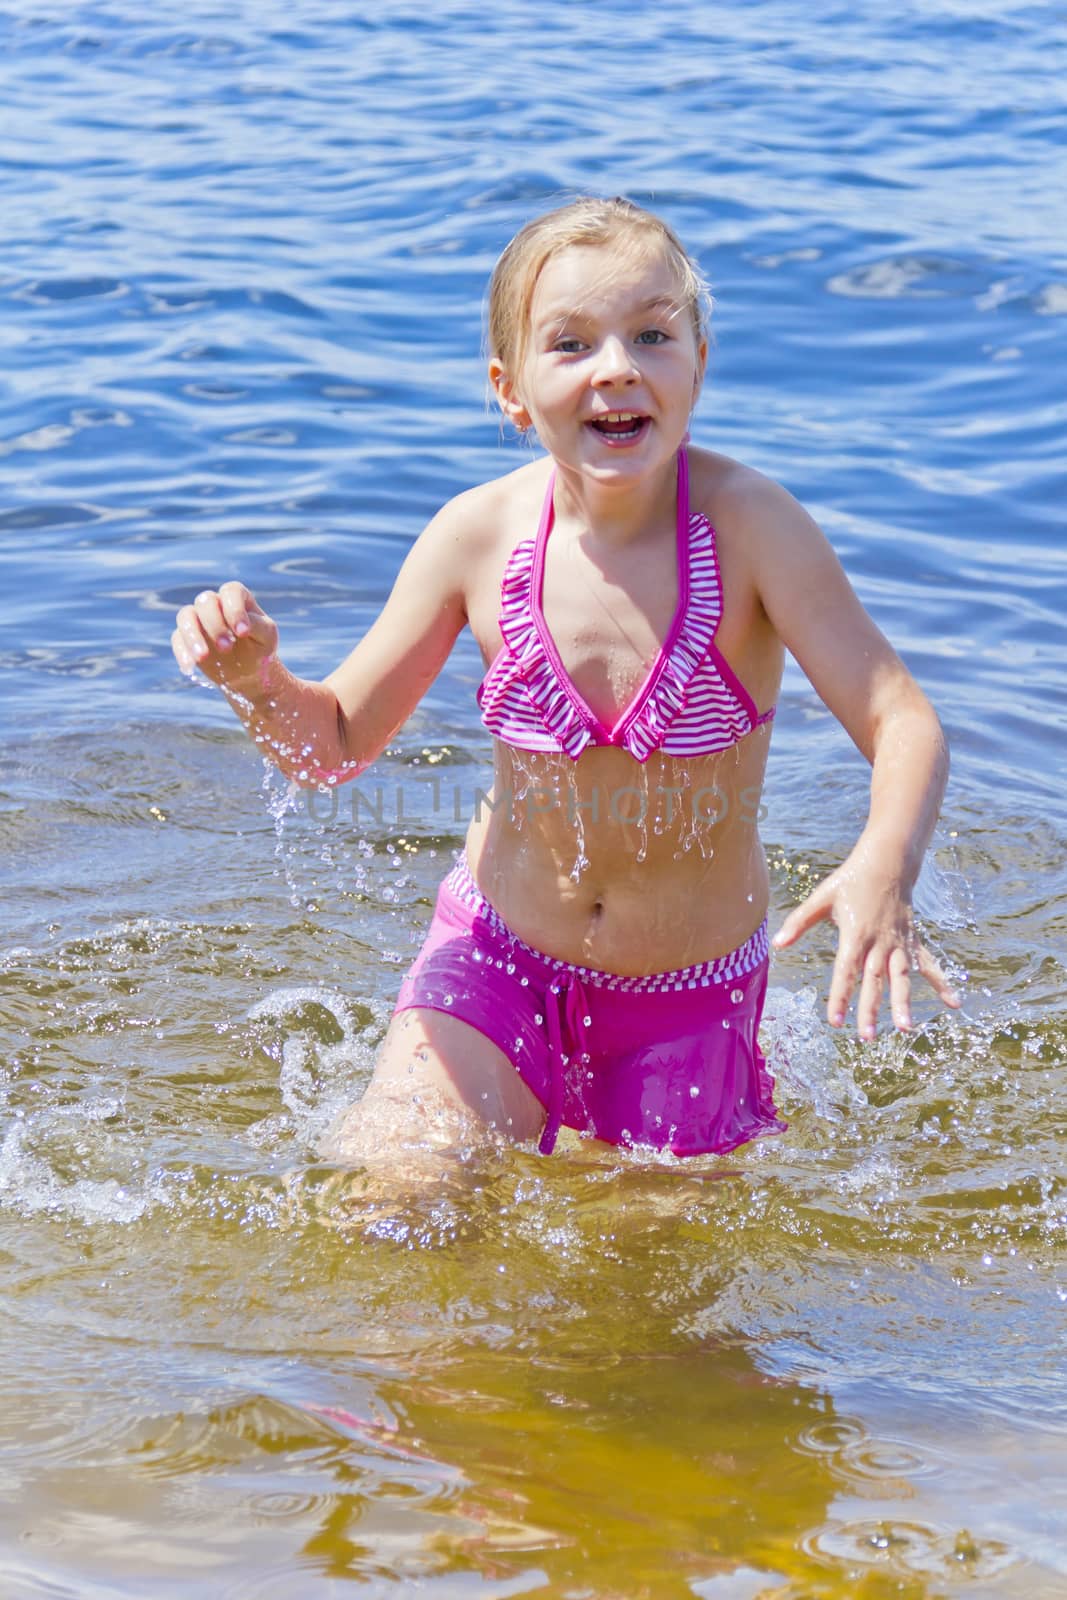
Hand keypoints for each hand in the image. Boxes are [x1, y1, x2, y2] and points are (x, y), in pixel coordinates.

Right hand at [172, 582, 278, 693]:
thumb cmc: (260, 648)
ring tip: (203, 657)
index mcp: (237, 598)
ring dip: (193, 636)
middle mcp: (215, 603)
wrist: (248, 671)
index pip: (231, 591)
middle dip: (215, 625)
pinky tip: (190, 666)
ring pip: (185, 616)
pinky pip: (177, 639)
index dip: (234, 610)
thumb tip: (242, 627)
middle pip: (205, 601)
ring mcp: (197, 619)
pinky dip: (182, 651)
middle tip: (226, 648)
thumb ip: (258, 626)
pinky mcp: (184, 637)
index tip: (242, 633)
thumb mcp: (267, 637)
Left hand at [772, 852, 960, 1038]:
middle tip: (866, 1036)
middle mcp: (879, 941)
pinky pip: (928, 965)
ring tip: (905, 1029)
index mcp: (855, 933)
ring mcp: (898, 942)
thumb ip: (799, 922)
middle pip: (874, 980)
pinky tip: (954, 1004)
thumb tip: (777, 944)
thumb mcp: (821, 898)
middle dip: (870, 1009)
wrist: (886, 863)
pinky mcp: (912, 941)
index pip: (845, 971)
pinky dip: (942, 983)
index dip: (840, 996)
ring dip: (903, 1003)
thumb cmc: (850, 882)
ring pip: (901, 977)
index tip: (835, 1021)